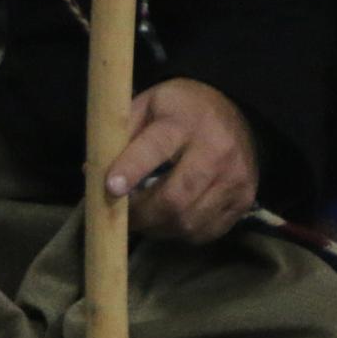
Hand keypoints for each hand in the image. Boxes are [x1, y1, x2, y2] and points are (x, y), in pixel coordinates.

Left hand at [104, 76, 259, 243]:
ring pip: (189, 221)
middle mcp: (214, 152)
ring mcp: (234, 179)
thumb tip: (92, 172)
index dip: (130, 170)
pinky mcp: (244, 201)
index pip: (154, 149)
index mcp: (183, 122)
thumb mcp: (147, 105)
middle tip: (121, 217)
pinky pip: (207, 231)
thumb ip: (121, 134)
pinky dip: (181, 233)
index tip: (110, 189)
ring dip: (158, 228)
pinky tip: (169, 221)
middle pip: (174, 198)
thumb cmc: (179, 110)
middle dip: (141, 214)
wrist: (237, 111)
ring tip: (142, 220)